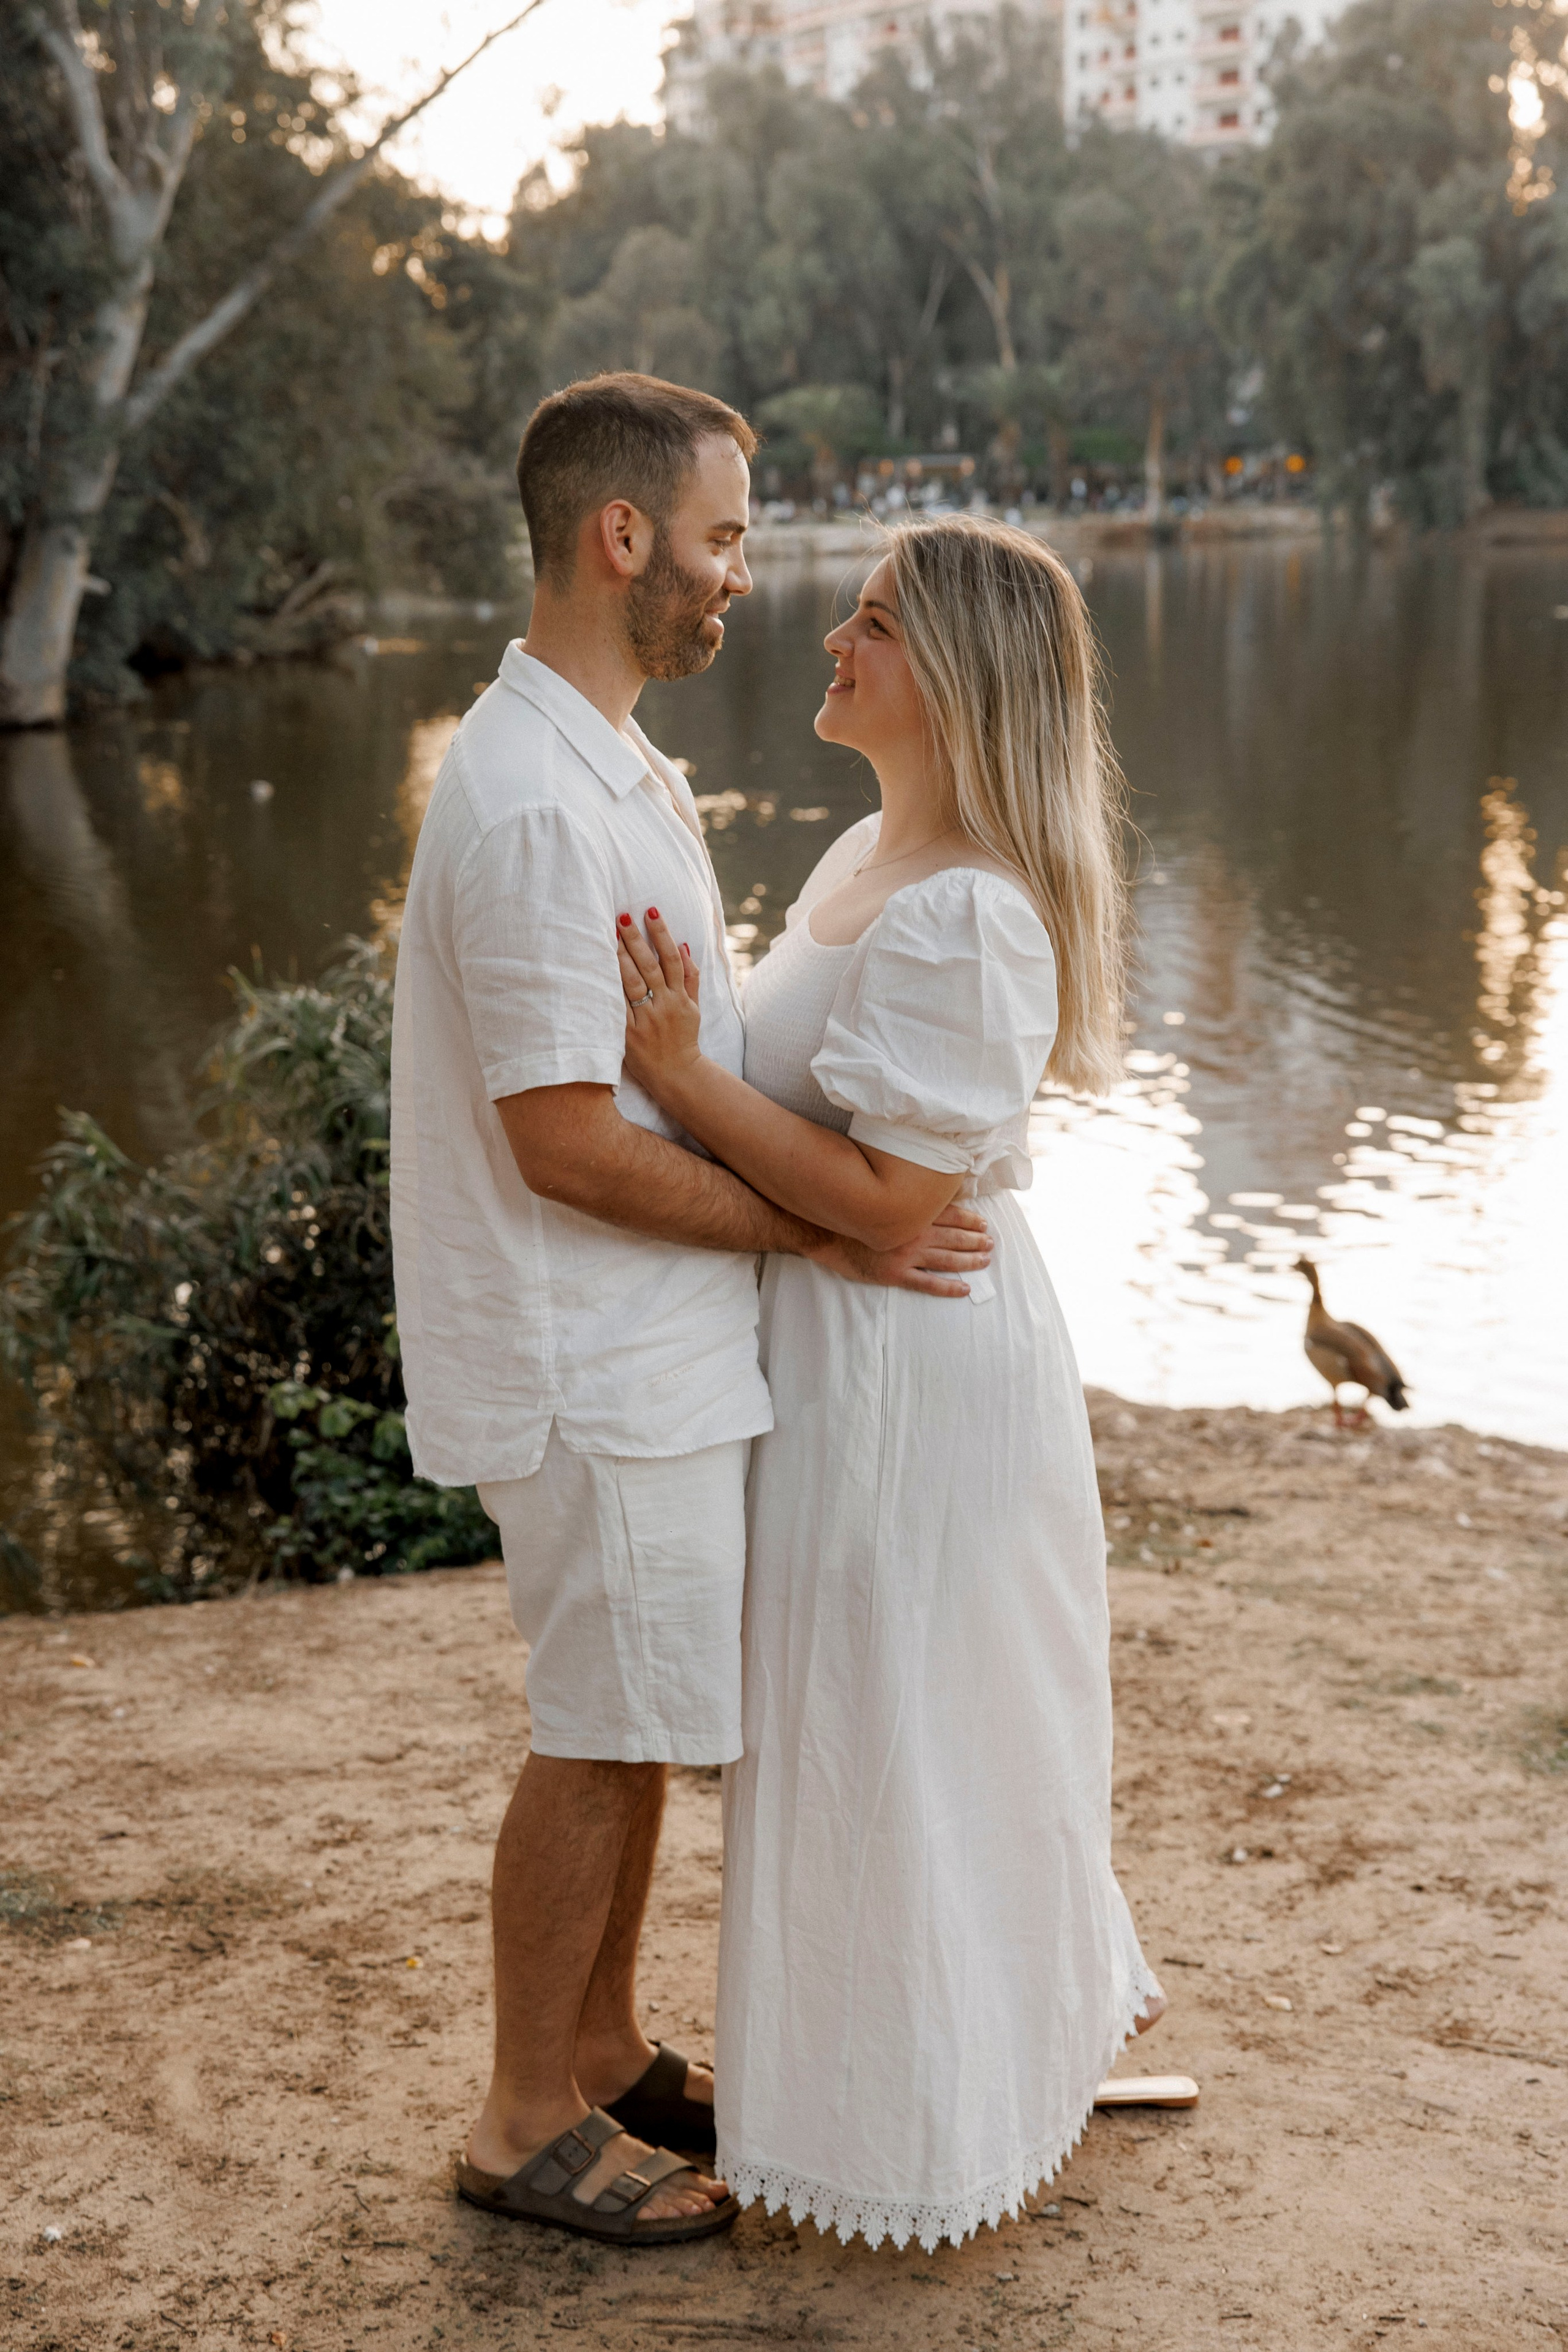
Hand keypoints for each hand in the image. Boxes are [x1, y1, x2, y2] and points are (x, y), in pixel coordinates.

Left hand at [617, 905, 701, 1099]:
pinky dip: (609, 988)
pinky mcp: (629, 1034)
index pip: (671, 958)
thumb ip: (690, 977)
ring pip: (632, 983)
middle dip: (636, 940)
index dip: (662, 933)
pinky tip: (598, 970)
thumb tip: (684, 945)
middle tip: (623, 917)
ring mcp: (646, 1020)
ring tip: (611, 935)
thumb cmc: (683, 1037)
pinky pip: (617, 1007)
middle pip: (649, 966)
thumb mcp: (694, 1007)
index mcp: (680, 997)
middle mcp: (664, 1006)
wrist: (677, 1074)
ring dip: (621, 958)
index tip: (651, 911)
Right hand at [810, 1200, 992, 1296]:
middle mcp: (913, 1233)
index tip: (984, 1222)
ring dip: (969, 1260)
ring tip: (985, 1260)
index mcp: (911, 1213)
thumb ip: (904, 1199)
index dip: (970, 1219)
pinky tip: (964, 1289)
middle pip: (954, 1237)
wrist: (825, 1233)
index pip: (950, 1214)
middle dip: (975, 1240)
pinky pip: (928, 1283)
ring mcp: (905, 1255)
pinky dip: (948, 1287)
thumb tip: (925, 1194)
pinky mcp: (895, 1274)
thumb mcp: (881, 1199)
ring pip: (947, 1259)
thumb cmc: (853, 1214)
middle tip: (991, 1243)